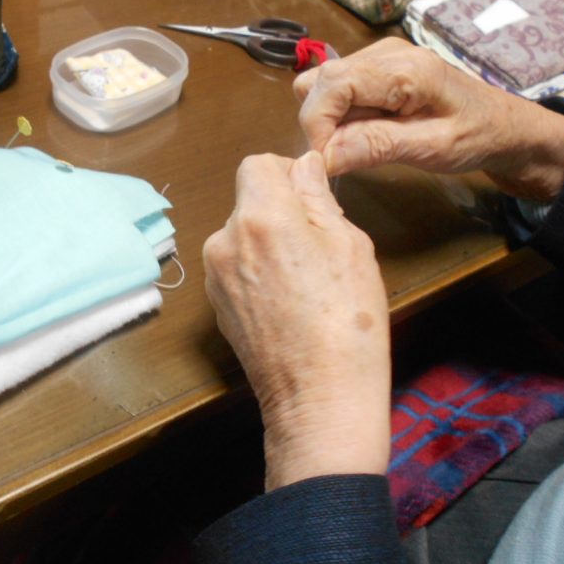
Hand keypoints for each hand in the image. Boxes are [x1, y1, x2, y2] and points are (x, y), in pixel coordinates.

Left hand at [203, 151, 390, 490]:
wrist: (320, 399)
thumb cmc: (348, 321)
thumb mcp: (349, 246)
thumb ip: (318, 198)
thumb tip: (304, 165)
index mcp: (259, 216)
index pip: (257, 164)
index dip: (287, 173)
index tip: (313, 197)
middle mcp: (225, 241)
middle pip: (248, 201)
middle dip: (280, 211)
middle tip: (320, 246)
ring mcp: (214, 276)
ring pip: (241, 236)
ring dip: (268, 243)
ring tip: (307, 282)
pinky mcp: (215, 306)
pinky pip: (236, 269)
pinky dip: (258, 273)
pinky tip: (289, 303)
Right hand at [293, 38, 563, 201]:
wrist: (506, 127)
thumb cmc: (477, 137)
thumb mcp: (431, 149)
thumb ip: (376, 147)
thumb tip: (323, 156)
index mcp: (403, 68)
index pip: (331, 85)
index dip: (317, 125)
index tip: (326, 161)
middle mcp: (385, 53)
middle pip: (319, 82)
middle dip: (320, 124)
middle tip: (346, 157)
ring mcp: (379, 57)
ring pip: (321, 84)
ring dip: (328, 120)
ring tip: (360, 144)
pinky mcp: (377, 69)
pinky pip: (338, 89)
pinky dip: (339, 116)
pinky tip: (365, 132)